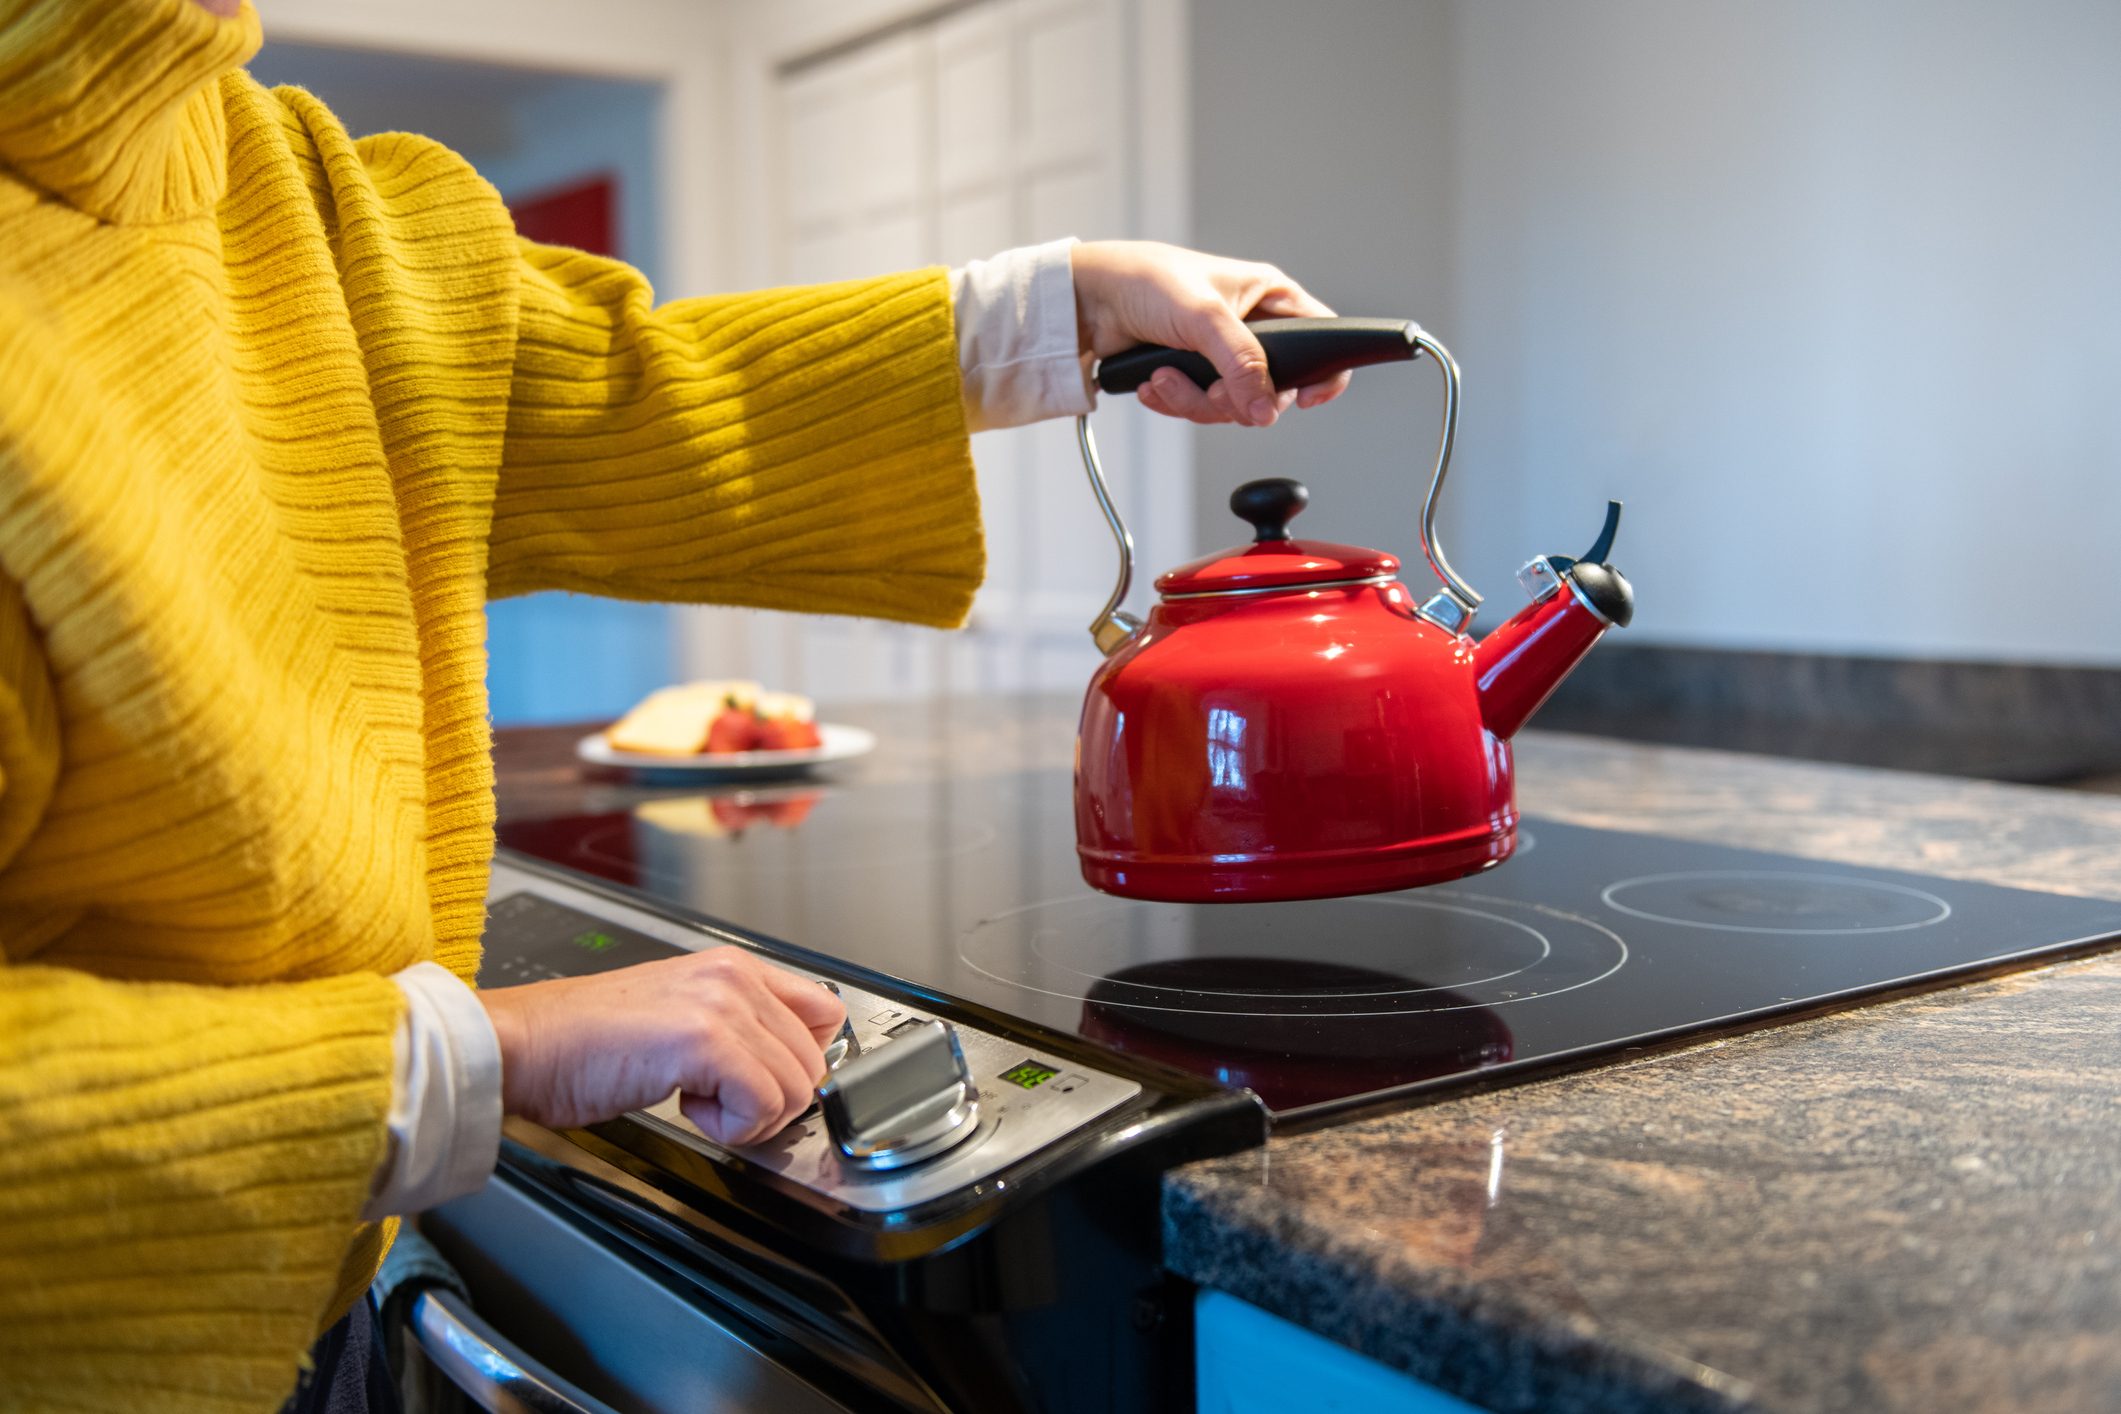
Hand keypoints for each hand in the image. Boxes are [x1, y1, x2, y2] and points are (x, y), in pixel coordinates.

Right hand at [481, 947, 845, 1146]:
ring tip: (697, 1103)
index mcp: (733, 967)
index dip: (801, 1062)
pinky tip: (688, 1109)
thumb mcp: (678, 1016)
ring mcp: (722, 1004)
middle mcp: (735, 976)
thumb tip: (783, 1071)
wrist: (526, 1044)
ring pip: (795, 1086)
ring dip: (750, 1116)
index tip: (763, 1084)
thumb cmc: (585, 1041)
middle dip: (773, 1100)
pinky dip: (733, 1127)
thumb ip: (735, 1029)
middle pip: (813, 1060)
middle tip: (718, 1103)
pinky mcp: (704, 1039)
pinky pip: (763, 1102)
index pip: (824, 1011)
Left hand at [1071, 240, 1352, 427]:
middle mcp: (1251, 327)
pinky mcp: (1193, 376)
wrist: (1089, 300)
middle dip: (1236, 398)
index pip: (1320, 338)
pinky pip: (1200, 408)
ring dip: (1196, 401)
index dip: (1323, 374)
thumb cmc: (1146, 280)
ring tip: (1165, 378)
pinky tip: (1154, 383)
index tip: (1305, 398)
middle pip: (1272, 389)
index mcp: (1269, 297)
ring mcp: (1221, 355)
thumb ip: (1240, 362)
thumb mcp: (1203, 316)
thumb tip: (1264, 408)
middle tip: (1212, 389)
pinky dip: (1175, 402)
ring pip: (1234, 405)